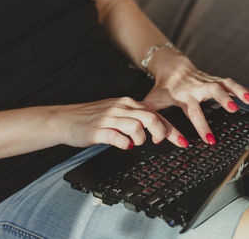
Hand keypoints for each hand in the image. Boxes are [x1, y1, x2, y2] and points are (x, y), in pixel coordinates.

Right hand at [53, 97, 188, 149]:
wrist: (65, 119)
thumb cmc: (92, 117)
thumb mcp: (116, 111)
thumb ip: (135, 116)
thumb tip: (156, 127)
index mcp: (127, 103)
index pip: (156, 114)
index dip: (172, 129)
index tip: (183, 141)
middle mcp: (120, 108)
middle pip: (151, 118)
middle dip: (162, 133)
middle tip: (158, 142)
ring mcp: (109, 119)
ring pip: (137, 127)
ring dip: (141, 139)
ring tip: (135, 143)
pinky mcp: (98, 131)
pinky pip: (119, 138)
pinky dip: (126, 144)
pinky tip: (123, 145)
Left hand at [143, 54, 248, 144]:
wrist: (171, 66)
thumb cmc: (162, 87)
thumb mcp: (152, 102)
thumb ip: (153, 119)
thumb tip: (154, 139)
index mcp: (183, 95)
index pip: (193, 111)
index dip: (201, 126)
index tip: (210, 140)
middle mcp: (197, 87)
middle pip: (212, 90)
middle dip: (223, 98)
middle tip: (233, 109)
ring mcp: (207, 81)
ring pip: (225, 83)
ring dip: (239, 90)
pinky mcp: (215, 79)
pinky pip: (231, 82)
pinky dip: (245, 88)